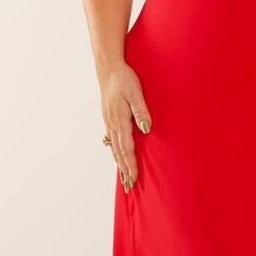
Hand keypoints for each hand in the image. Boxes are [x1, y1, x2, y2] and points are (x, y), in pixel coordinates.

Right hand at [99, 60, 151, 192]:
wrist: (109, 68)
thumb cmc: (124, 79)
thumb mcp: (136, 93)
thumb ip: (141, 111)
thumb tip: (146, 129)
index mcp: (120, 120)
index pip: (127, 148)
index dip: (131, 164)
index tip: (134, 179)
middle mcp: (112, 123)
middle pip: (119, 152)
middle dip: (125, 169)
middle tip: (129, 187)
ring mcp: (109, 121)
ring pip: (114, 147)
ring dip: (119, 162)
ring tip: (123, 177)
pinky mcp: (109, 117)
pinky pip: (112, 138)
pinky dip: (114, 149)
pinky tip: (114, 153)